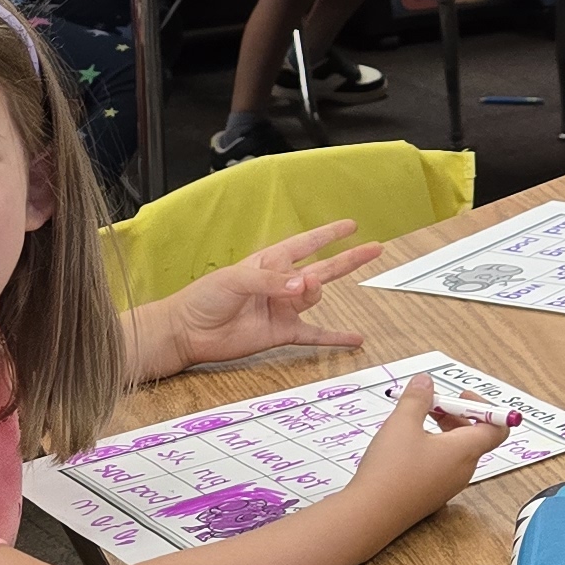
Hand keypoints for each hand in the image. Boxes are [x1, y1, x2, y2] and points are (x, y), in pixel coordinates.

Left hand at [157, 220, 378, 372]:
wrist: (188, 332)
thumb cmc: (203, 298)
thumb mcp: (234, 280)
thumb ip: (270, 282)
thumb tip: (302, 286)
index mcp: (269, 263)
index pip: (305, 244)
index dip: (328, 234)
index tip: (351, 225)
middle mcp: (281, 284)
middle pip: (324, 267)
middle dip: (349, 258)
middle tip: (375, 248)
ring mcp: (283, 308)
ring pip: (314, 296)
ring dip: (315, 291)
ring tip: (303, 290)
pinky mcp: (282, 333)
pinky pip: (314, 334)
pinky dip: (335, 338)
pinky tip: (354, 340)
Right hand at [346, 375, 510, 523]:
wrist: (370, 516)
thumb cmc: (390, 470)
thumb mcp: (402, 424)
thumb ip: (417, 398)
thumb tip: (426, 381)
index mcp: (465, 450)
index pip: (497, 428)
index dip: (485, 407)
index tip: (461, 396)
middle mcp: (463, 470)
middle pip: (475, 436)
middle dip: (457, 414)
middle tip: (431, 404)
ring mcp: (448, 485)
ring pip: (457, 451)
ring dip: (443, 431)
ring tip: (414, 421)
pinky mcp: (432, 495)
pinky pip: (442, 466)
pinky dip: (433, 448)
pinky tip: (406, 446)